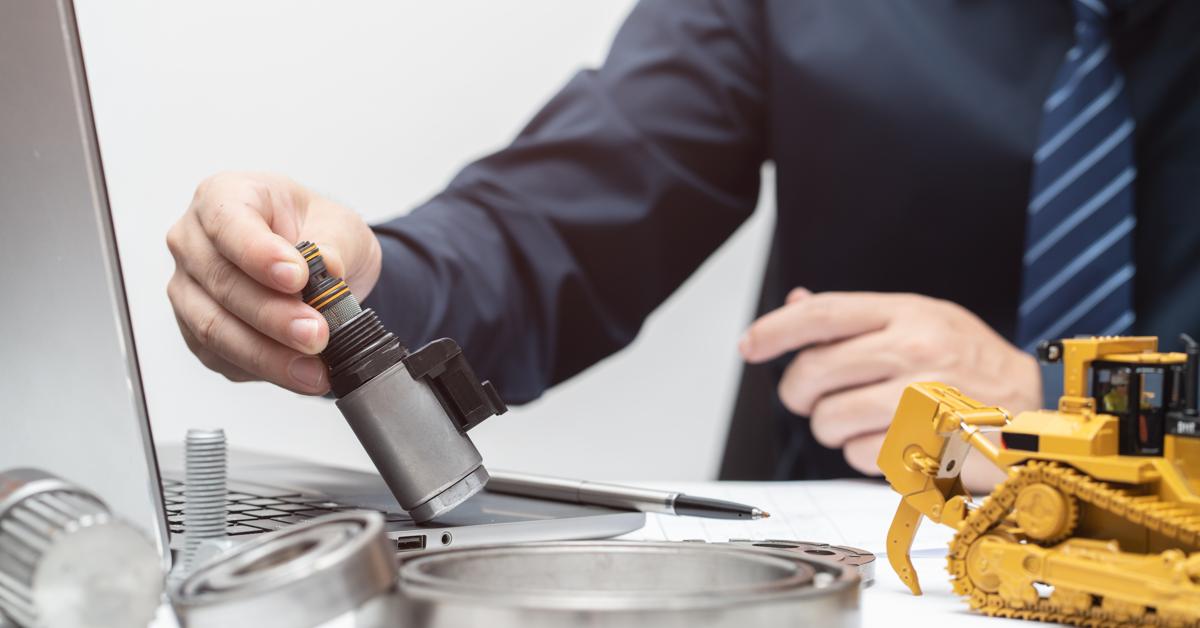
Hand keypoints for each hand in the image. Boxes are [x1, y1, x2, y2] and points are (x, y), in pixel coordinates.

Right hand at [166, 172, 381, 393]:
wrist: (317, 265)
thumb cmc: (317, 231)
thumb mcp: (339, 225)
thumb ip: (333, 244)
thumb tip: (327, 267)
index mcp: (224, 197)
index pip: (229, 224)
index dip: (260, 255)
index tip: (298, 278)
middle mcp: (194, 242)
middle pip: (221, 283)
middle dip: (273, 316)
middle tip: (316, 334)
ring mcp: (189, 289)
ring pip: (215, 328)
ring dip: (267, 354)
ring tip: (312, 369)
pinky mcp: (197, 331)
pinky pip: (221, 357)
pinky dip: (262, 370)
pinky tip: (299, 375)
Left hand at [738, 289, 1040, 490]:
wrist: (1034, 408)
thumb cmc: (970, 364)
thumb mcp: (921, 321)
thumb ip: (857, 318)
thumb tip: (796, 304)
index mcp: (908, 313)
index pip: (822, 314)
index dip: (774, 330)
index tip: (750, 345)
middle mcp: (914, 350)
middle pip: (813, 371)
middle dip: (798, 393)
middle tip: (808, 399)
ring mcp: (922, 401)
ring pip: (828, 419)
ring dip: (829, 427)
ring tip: (857, 420)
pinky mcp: (926, 447)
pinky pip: (856, 456)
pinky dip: (859, 454)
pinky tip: (887, 439)